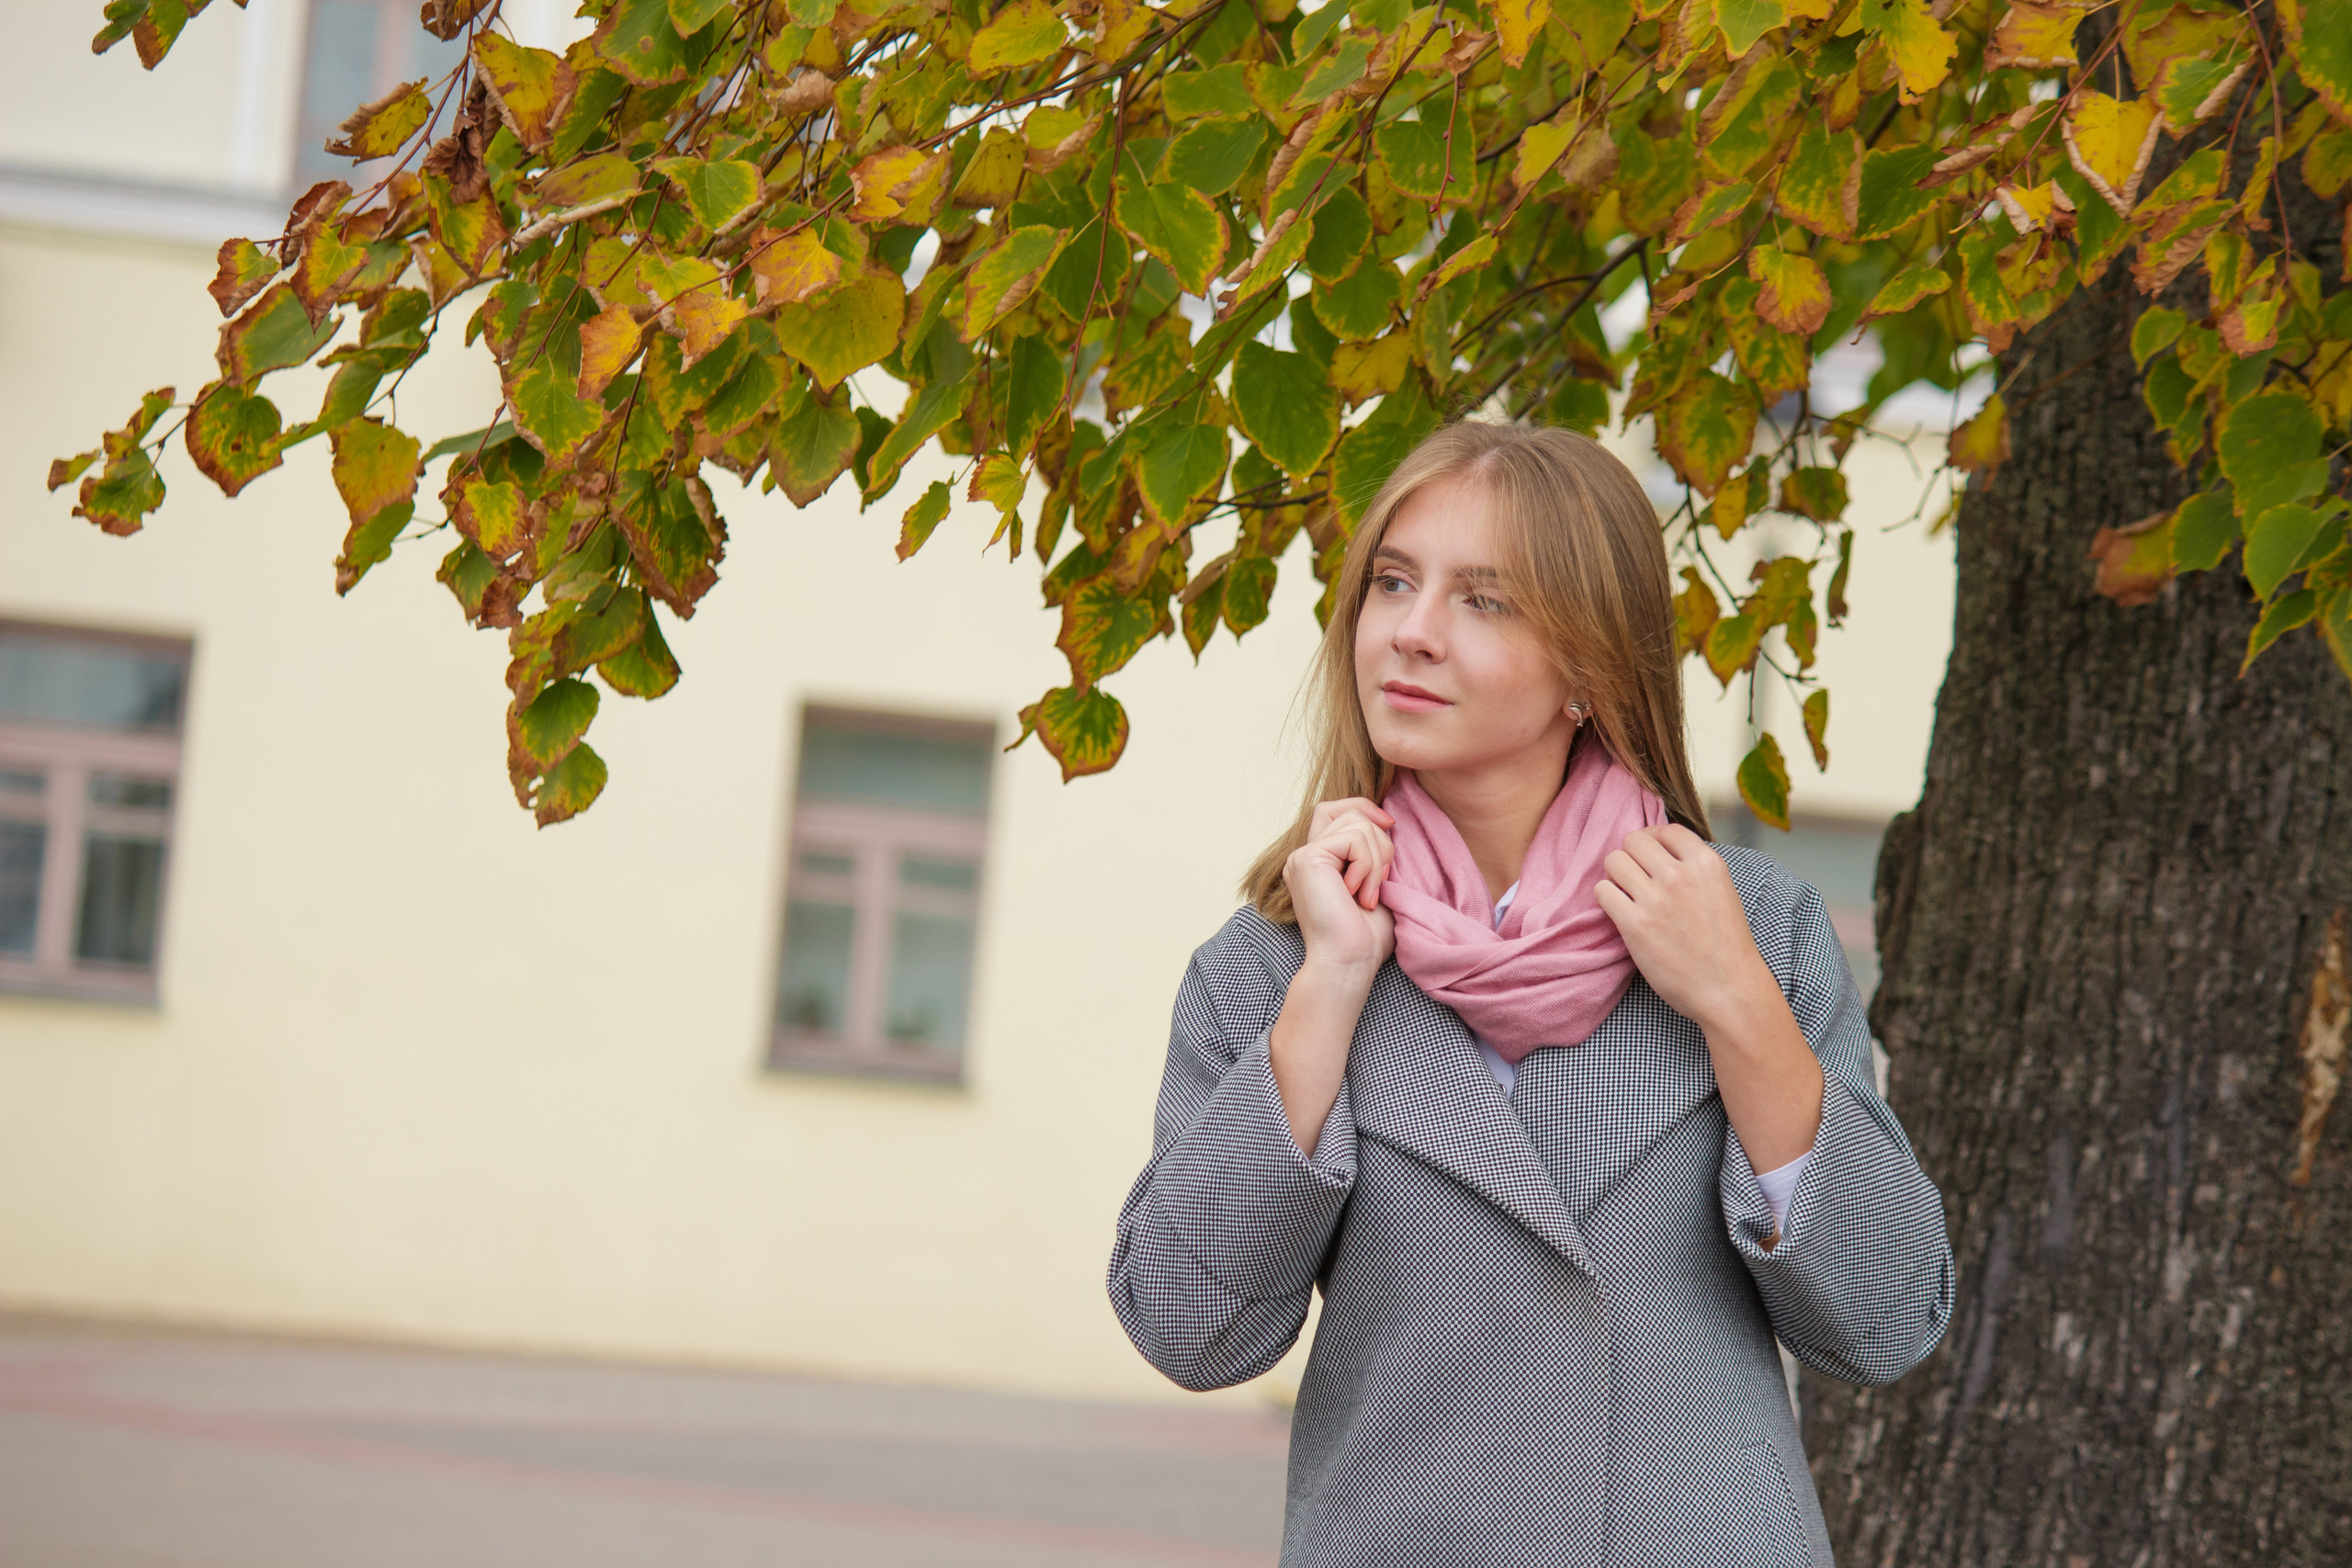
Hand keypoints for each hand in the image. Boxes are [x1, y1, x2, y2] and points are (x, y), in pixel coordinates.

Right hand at [1282, 796, 1397, 976]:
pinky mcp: (1307, 859)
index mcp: (1319, 862)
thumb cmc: (1365, 936)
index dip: (1364, 807)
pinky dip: (1367, 866)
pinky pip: (1354, 839)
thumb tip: (1386, 821)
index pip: (1335, 810)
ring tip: (1369, 895)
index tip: (1391, 825)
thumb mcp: (1375, 884)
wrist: (1349, 962)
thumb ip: (1372, 852)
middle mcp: (1305, 856)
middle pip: (1350, 813)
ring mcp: (1302, 856)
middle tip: (1381, 882)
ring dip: (1376, 859)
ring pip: (1356, 823)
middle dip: (1381, 841)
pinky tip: (1359, 895)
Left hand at [1595, 824, 1823, 1172]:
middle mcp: (1680, 874)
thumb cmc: (1725, 947)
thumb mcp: (1722, 892)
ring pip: (1613, 861)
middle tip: (1635, 879)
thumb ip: (1695, 869)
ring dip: (1615, 876)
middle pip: (1633, 840)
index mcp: (1707, 863)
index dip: (1654, 843)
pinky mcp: (1634, 924)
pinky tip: (1619, 912)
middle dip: (1631, 857)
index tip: (1652, 860)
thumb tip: (1661, 849)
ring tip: (1626, 895)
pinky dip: (1606, 898)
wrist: (1728, 990)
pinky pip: (1602, 891)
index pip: (1666, 830)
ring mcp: (1656, 898)